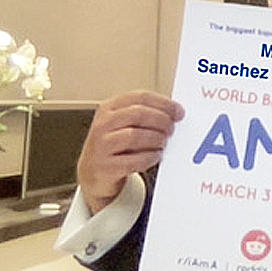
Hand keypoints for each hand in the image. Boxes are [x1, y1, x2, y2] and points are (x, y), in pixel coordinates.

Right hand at [77, 90, 182, 213]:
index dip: (163, 103)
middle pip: (138, 114)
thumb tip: (173, 112)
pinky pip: (134, 160)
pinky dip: (150, 157)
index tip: (178, 111)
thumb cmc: (113, 145)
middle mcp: (103, 124)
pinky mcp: (106, 167)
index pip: (140, 97)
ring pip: (135, 136)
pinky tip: (155, 156)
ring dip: (156, 139)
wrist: (93, 173)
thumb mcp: (122, 124)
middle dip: (161, 120)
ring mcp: (101, 146)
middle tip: (172, 128)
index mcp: (109, 108)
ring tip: (163, 143)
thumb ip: (143, 115)